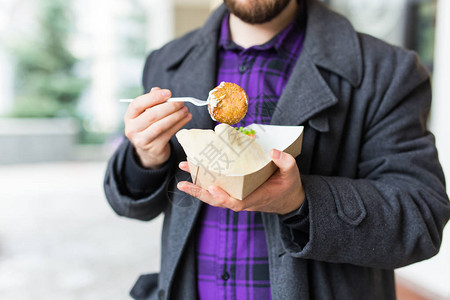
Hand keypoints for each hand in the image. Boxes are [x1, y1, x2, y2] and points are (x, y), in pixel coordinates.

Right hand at [124, 87, 191, 168]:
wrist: (149, 151)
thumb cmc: (149, 126)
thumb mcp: (146, 114)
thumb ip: (151, 102)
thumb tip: (158, 90)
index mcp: (129, 117)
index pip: (137, 104)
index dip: (153, 97)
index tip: (169, 93)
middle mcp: (132, 129)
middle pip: (152, 115)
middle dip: (169, 107)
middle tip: (181, 102)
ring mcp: (142, 140)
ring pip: (161, 125)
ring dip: (176, 116)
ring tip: (186, 110)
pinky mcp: (154, 148)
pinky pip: (169, 134)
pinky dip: (179, 124)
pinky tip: (187, 118)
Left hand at [177, 149, 304, 214]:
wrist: (288, 199)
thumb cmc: (288, 186)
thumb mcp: (292, 174)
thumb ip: (285, 162)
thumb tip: (274, 151)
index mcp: (253, 199)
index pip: (234, 203)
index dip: (222, 198)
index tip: (212, 189)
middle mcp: (241, 200)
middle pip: (216, 200)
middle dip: (199, 192)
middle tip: (183, 183)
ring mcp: (235, 197)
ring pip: (213, 195)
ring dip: (197, 185)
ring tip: (184, 169)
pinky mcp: (233, 192)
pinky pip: (216, 188)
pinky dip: (204, 181)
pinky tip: (194, 170)